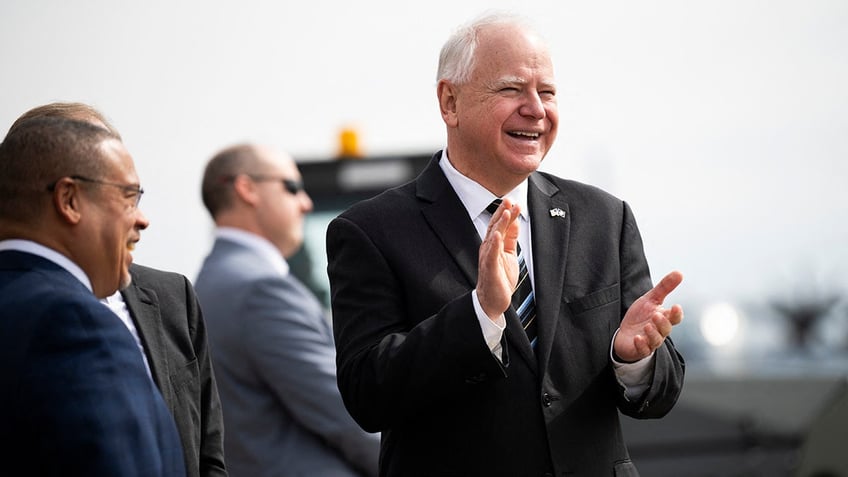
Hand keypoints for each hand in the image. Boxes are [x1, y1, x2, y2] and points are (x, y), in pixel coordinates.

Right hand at [477, 199, 520, 320]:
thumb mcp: (509, 254)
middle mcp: (488, 249)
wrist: (493, 300)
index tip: (512, 201)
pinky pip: (491, 254)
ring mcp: (488, 257)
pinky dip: (494, 244)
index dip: (505, 212)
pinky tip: (497, 234)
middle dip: (502, 213)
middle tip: (509, 201)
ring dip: (499, 224)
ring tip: (506, 212)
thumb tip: (515, 222)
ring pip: (493, 237)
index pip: (499, 224)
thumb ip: (511, 238)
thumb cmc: (499, 278)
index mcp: (493, 245)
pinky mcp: (490, 268)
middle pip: (495, 227)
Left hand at [613, 270, 683, 361]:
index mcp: (664, 318)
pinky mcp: (640, 350)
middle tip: (656, 315)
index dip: (676, 314)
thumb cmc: (640, 316)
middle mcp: (659, 331)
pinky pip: (643, 350)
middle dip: (663, 323)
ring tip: (647, 326)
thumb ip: (664, 287)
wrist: (625, 334)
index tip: (676, 306)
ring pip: (656, 340)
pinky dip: (641, 345)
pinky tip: (637, 338)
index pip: (675, 318)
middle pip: (666, 329)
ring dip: (653, 333)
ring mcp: (650, 341)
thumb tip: (679, 272)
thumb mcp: (651, 299)